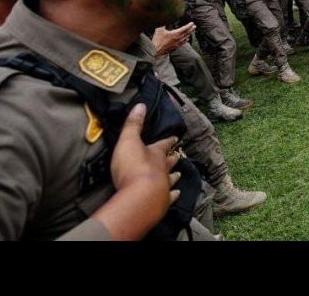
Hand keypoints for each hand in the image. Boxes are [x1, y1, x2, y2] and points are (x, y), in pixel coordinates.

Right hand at [95, 103, 180, 239]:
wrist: (139, 198)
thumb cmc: (133, 168)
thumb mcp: (129, 141)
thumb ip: (133, 124)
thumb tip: (141, 105)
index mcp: (156, 154)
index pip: (164, 144)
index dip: (168, 140)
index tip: (175, 137)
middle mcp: (164, 170)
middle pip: (170, 162)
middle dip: (173, 158)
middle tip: (178, 156)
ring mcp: (165, 187)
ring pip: (172, 179)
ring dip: (175, 176)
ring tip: (179, 174)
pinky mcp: (162, 203)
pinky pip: (170, 198)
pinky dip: (174, 195)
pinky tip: (177, 194)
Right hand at [152, 22, 195, 57]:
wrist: (156, 50)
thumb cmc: (158, 40)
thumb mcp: (159, 30)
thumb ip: (163, 23)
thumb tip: (165, 18)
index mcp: (176, 34)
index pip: (185, 28)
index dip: (189, 25)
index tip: (192, 23)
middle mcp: (178, 39)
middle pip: (187, 33)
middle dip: (191, 29)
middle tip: (195, 26)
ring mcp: (177, 43)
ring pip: (186, 38)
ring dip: (190, 34)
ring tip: (192, 31)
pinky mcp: (175, 47)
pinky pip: (183, 43)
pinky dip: (186, 40)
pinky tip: (187, 39)